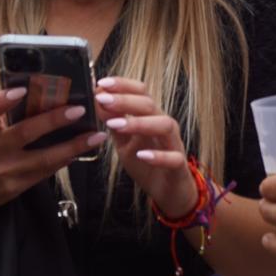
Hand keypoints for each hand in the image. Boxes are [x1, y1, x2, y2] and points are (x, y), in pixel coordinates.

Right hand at [0, 88, 106, 208]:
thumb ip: (4, 113)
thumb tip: (39, 92)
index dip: (3, 101)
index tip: (22, 90)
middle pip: (25, 132)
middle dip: (54, 120)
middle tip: (79, 109)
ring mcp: (3, 171)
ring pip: (43, 158)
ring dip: (72, 146)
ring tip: (95, 136)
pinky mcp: (13, 188)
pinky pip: (44, 173)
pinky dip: (63, 161)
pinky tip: (78, 152)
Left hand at [95, 77, 197, 217]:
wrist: (168, 192)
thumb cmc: (146, 163)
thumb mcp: (124, 142)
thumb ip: (113, 122)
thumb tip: (97, 100)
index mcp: (150, 117)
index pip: (141, 92)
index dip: (123, 85)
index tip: (101, 83)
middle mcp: (164, 125)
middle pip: (150, 105)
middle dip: (125, 100)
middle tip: (103, 99)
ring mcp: (173, 144)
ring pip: (165, 125)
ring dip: (140, 123)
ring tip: (116, 125)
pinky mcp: (178, 166)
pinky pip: (173, 158)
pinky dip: (159, 155)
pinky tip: (142, 155)